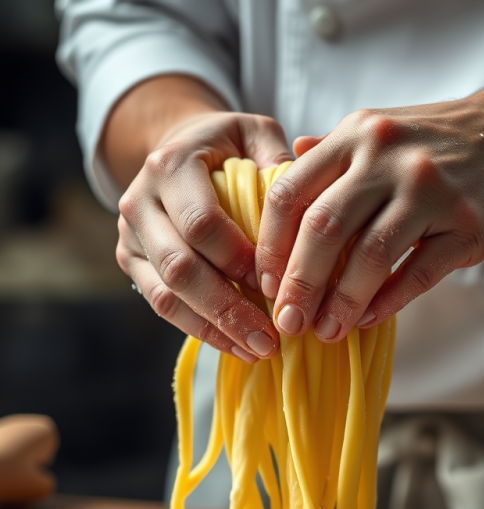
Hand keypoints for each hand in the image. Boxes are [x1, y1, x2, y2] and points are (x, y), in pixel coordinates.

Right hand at [115, 107, 291, 361]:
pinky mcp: (131, 263)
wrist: (176, 149)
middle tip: (270, 339)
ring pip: (166, 296)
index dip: (239, 260)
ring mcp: (131, 236)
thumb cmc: (227, 145)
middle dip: (228, 308)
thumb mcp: (254, 132)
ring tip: (258, 352)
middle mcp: (141, 201)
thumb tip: (303, 194)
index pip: (202, 223)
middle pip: (181, 267)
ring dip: (214, 329)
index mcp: (171, 165)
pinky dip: (201, 331)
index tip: (277, 286)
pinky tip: (237, 347)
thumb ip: (277, 156)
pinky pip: (162, 306)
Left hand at [257, 82, 483, 342]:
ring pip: (371, 255)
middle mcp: (387, 157)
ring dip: (342, 302)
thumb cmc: (435, 144)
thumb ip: (327, 157)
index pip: (292, 193)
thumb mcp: (376, 132)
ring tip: (326, 331)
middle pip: (324, 228)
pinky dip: (389, 300)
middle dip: (300, 284)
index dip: (271, 246)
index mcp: (356, 136)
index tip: (265, 285)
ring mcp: (430, 190)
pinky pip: (419, 271)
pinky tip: (368, 320)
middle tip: (288, 322)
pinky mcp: (467, 224)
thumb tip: (274, 186)